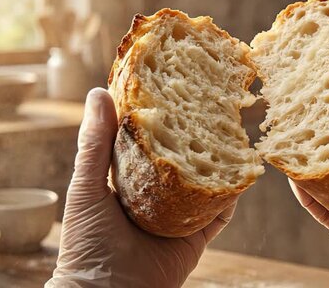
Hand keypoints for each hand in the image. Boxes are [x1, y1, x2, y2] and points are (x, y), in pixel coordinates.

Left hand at [46, 88, 234, 287]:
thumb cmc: (87, 242)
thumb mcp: (86, 187)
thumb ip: (94, 143)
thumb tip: (98, 92)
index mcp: (127, 178)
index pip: (148, 140)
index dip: (160, 115)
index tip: (174, 86)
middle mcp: (155, 193)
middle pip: (180, 158)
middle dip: (195, 135)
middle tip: (212, 105)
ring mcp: (177, 214)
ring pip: (204, 182)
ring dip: (218, 161)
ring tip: (233, 133)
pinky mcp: (196, 236)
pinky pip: (219, 213)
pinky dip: (231, 195)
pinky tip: (242, 172)